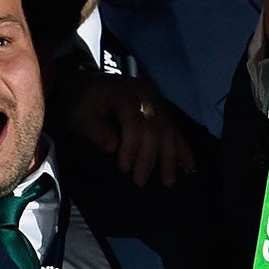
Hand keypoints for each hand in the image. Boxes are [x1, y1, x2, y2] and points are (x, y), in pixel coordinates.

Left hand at [61, 74, 195, 187]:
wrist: (85, 86)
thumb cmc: (81, 103)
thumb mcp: (79, 116)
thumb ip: (95, 130)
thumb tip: (113, 147)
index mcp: (124, 93)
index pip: (134, 122)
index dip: (131, 147)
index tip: (124, 168)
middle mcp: (144, 95)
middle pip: (154, 128)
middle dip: (149, 157)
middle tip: (139, 181)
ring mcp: (155, 102)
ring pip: (168, 130)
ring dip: (169, 158)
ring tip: (168, 182)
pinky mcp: (159, 111)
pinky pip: (174, 130)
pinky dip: (182, 148)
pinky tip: (190, 165)